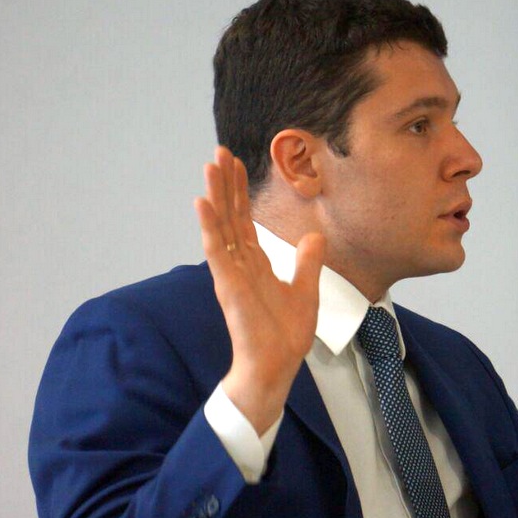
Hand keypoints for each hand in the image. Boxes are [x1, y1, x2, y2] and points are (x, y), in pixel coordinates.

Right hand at [194, 147, 324, 433]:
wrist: (277, 365)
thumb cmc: (285, 334)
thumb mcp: (306, 289)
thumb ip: (308, 262)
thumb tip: (314, 235)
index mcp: (255, 263)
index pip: (244, 219)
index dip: (240, 192)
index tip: (235, 164)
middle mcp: (239, 264)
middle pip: (229, 215)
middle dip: (225, 184)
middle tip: (219, 152)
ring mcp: (231, 273)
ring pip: (220, 226)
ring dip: (214, 196)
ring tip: (209, 166)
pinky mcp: (227, 285)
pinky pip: (216, 251)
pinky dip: (209, 226)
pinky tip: (202, 204)